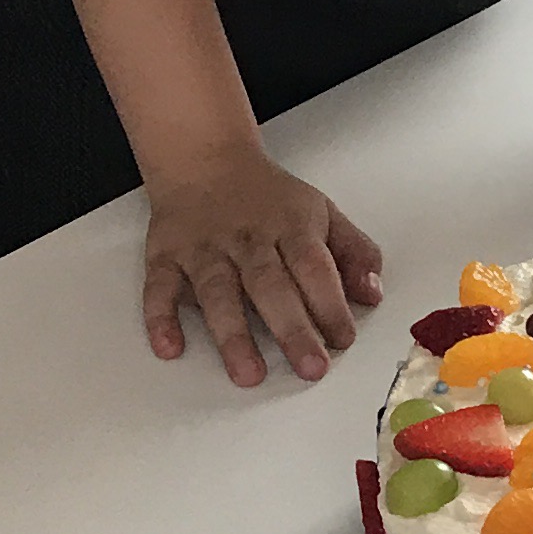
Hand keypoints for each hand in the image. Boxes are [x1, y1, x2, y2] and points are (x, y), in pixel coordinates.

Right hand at [142, 146, 382, 388]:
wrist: (204, 158)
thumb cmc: (270, 197)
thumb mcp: (321, 211)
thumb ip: (353, 251)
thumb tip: (373, 294)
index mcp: (290, 225)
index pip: (313, 266)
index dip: (330, 302)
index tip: (344, 339)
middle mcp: (246, 238)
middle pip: (269, 284)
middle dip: (291, 327)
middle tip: (310, 369)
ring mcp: (203, 247)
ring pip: (217, 290)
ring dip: (232, 333)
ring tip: (249, 375)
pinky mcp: (165, 254)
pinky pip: (159, 285)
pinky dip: (160, 317)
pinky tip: (170, 348)